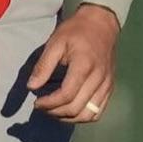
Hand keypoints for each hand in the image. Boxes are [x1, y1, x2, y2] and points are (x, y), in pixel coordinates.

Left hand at [27, 3, 118, 123]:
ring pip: (89, 114)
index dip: (48, 104)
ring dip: (68, 118)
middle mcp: (99, 78)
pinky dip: (83, 116)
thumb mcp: (55, 43)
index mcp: (84, 66)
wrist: (102, 23)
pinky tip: (70, 111)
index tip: (36, 102)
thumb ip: (43, 66)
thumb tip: (31, 87)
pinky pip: (99, 111)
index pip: (66, 95)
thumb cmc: (76, 31)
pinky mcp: (110, 87)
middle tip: (42, 107)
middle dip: (55, 112)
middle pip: (76, 108)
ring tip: (54, 111)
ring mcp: (107, 84)